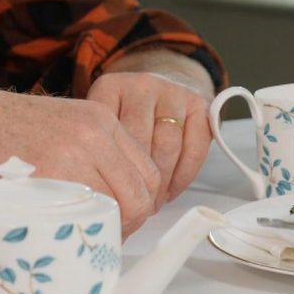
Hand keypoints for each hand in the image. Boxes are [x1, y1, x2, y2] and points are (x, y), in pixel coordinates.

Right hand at [0, 82, 161, 234]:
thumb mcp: (57, 128)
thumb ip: (89, 155)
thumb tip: (113, 201)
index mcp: (101, 120)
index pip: (147, 174)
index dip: (140, 206)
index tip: (120, 222)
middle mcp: (95, 132)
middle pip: (140, 194)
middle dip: (130, 225)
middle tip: (103, 239)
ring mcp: (73, 151)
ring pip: (118, 206)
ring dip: (107, 231)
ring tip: (82, 240)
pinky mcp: (47, 171)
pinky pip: (83, 213)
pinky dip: (79, 231)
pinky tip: (63, 235)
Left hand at [86, 50, 214, 206]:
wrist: (161, 87)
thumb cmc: (125, 115)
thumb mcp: (98, 121)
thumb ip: (94, 147)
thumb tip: (95, 194)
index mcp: (110, 87)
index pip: (108, 134)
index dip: (110, 172)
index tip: (110, 197)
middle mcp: (141, 85)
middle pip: (139, 142)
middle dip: (137, 182)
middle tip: (132, 207)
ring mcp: (172, 92)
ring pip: (168, 146)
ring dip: (161, 182)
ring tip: (152, 204)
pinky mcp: (199, 104)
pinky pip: (195, 148)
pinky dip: (184, 175)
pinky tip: (172, 190)